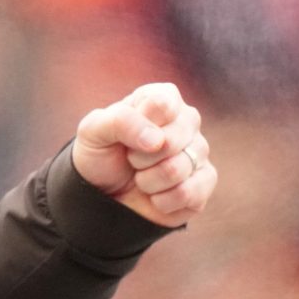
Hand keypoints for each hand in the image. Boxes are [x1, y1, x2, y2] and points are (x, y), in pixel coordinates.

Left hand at [72, 82, 216, 227]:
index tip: (123, 135)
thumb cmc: (100, 154)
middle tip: (130, 159)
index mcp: (162, 98)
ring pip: (177, 169)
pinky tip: (154, 196)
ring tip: (141, 176)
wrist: (102, 193)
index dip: (138, 126)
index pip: (162, 104)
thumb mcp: (94, 130)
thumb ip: (121, 121)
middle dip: (139, 157)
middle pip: (171, 140)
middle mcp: (187, 121)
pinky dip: (161, 200)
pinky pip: (190, 192)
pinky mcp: (205, 182)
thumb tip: (158, 141)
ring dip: (148, 181)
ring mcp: (199, 151)